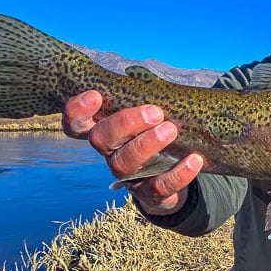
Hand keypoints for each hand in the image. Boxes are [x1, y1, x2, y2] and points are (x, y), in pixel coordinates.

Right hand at [62, 90, 202, 215]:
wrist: (174, 178)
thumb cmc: (158, 134)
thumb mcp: (151, 116)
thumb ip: (149, 97)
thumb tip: (159, 76)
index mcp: (106, 131)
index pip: (76, 124)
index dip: (77, 111)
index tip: (95, 95)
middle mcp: (110, 153)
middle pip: (100, 139)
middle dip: (124, 123)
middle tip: (155, 111)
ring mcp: (128, 175)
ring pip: (124, 163)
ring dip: (147, 145)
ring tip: (171, 129)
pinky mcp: (149, 194)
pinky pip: (159, 186)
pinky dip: (178, 173)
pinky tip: (194, 159)